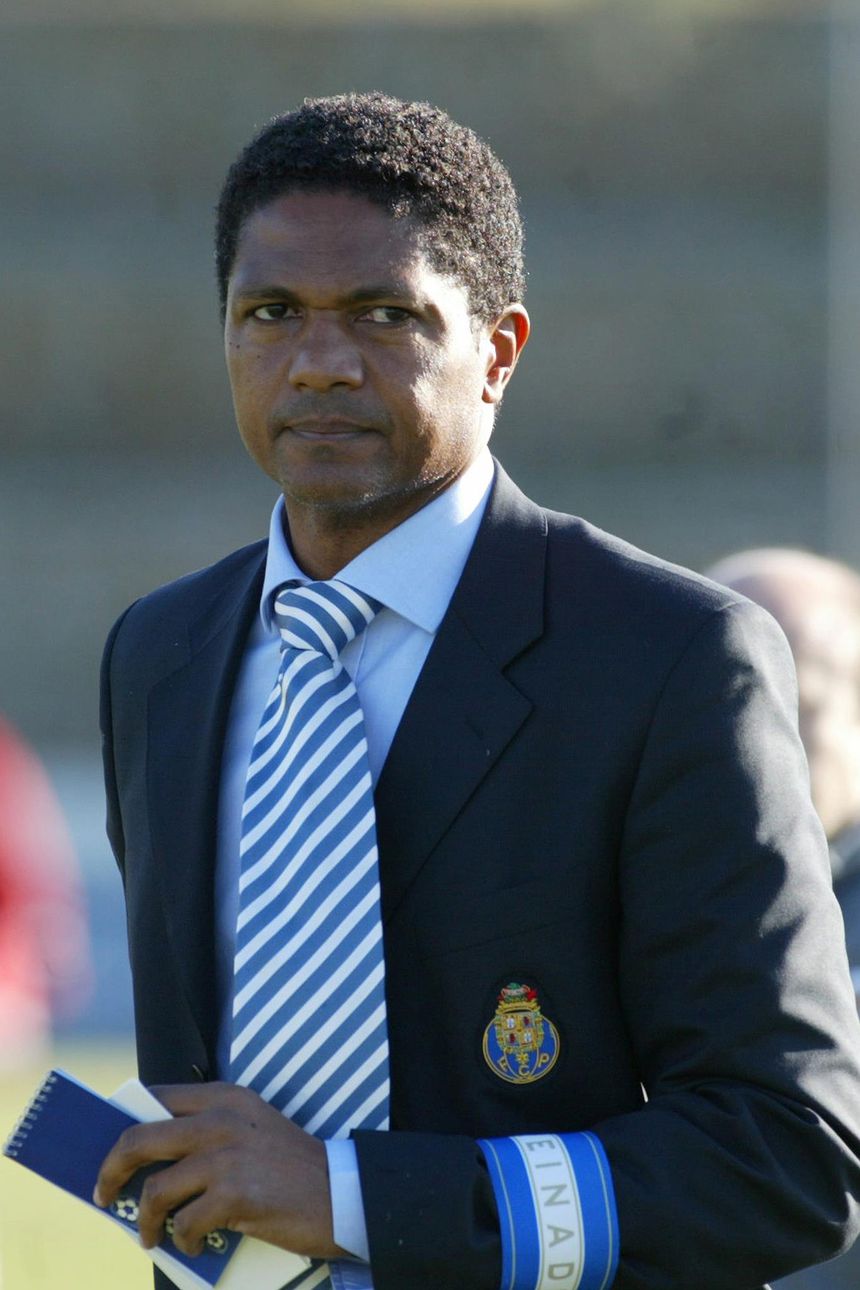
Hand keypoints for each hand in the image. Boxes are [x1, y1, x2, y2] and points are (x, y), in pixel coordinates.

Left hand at [93, 1082, 342, 1259]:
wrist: (341, 1193)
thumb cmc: (291, 1168)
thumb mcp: (251, 1130)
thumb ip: (208, 1132)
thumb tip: (149, 1161)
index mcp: (225, 1096)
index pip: (156, 1097)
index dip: (124, 1124)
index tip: (112, 1150)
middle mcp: (222, 1118)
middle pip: (139, 1139)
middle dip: (112, 1170)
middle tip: (104, 1193)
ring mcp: (227, 1156)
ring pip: (155, 1190)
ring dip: (145, 1220)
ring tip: (151, 1235)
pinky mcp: (235, 1195)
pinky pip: (184, 1224)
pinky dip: (183, 1241)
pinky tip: (195, 1245)